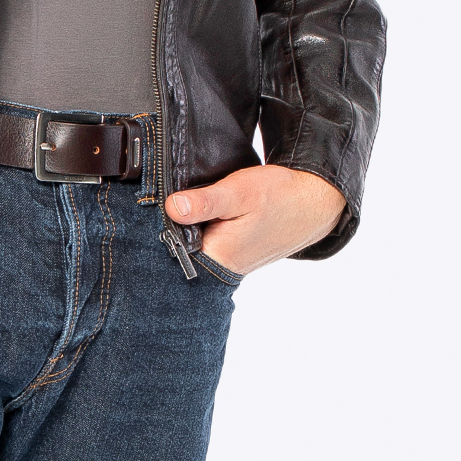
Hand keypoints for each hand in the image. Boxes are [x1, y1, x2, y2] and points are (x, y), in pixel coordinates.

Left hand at [165, 165, 347, 274]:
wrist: (314, 202)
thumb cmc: (280, 196)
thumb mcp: (239, 192)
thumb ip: (206, 202)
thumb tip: (173, 207)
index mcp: (217, 259)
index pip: (169, 253)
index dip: (154, 232)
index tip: (146, 211)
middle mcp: (220, 268)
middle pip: (177, 250)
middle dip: (169, 229)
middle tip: (164, 203)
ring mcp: (227, 262)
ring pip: (191, 246)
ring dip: (185, 228)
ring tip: (183, 206)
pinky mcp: (232, 252)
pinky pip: (205, 243)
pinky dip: (200, 229)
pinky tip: (201, 214)